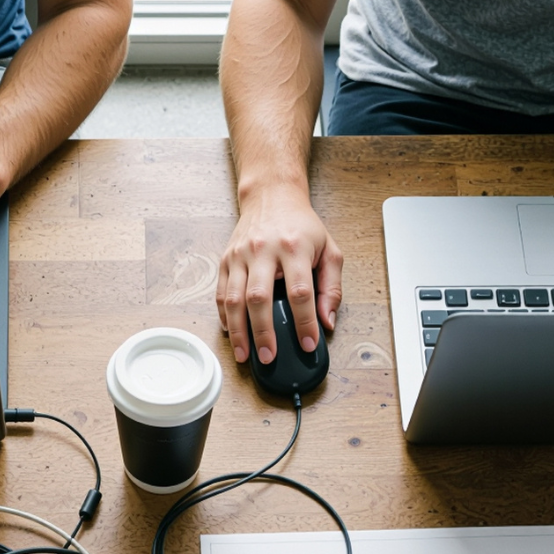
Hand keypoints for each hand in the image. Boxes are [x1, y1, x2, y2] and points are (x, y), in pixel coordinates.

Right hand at [216, 188, 341, 365]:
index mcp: (294, 247)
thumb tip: (327, 322)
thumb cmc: (302, 226)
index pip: (300, 292)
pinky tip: (232, 334)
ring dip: (238, 332)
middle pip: (259, 298)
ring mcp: (240, 255)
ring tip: (244, 355)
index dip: (304, 322)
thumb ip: (332, 288)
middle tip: (270, 357)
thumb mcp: (329, 250)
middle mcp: (263, 250)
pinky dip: (225, 318)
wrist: (272, 196)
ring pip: (234, 299)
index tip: (308, 344)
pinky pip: (221, 294)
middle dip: (263, 332)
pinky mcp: (226, 260)